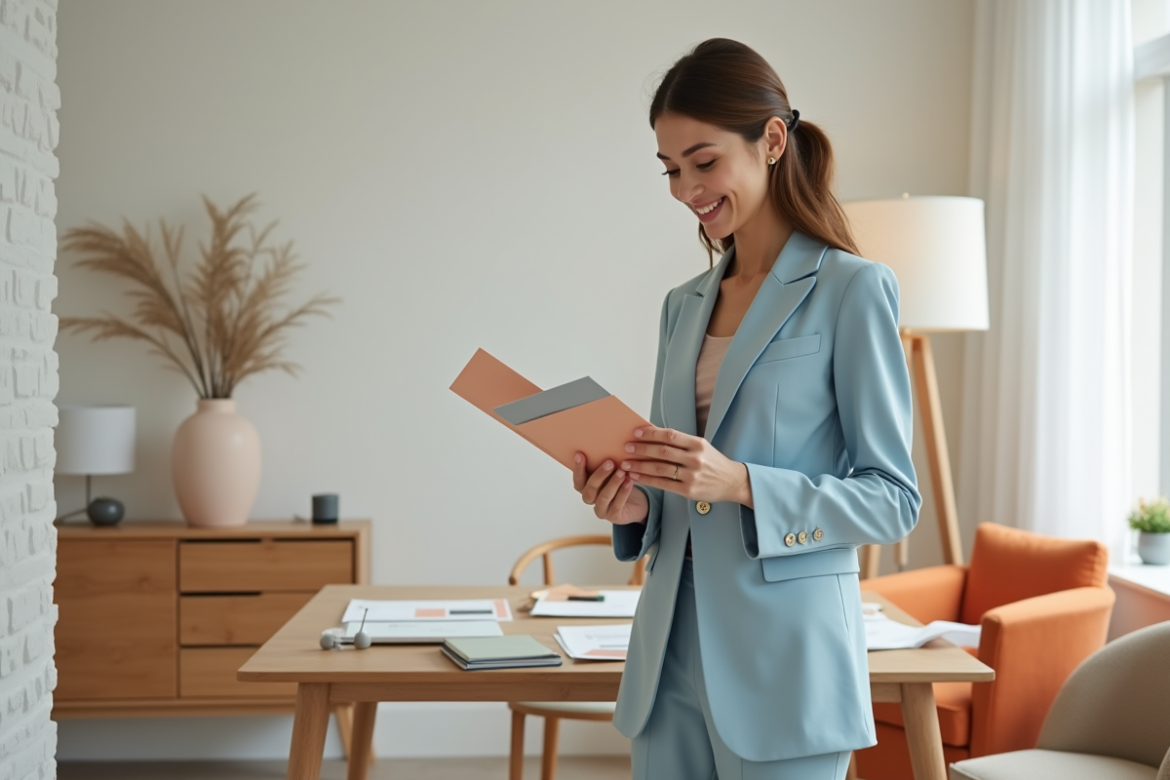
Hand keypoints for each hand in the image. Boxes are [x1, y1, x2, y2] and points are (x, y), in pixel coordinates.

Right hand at [573, 453, 648, 525]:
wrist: (636, 503)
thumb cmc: (620, 482)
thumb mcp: (612, 472)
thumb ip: (606, 464)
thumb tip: (606, 443)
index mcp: (585, 487)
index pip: (578, 479)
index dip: (578, 469)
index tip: (580, 454)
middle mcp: (590, 499)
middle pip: (589, 489)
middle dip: (599, 475)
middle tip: (610, 462)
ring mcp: (601, 509)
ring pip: (603, 497)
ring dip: (613, 483)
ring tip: (622, 472)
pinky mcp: (613, 516)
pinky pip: (617, 505)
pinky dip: (623, 493)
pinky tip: (629, 482)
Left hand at [620, 427, 751, 505]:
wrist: (732, 481)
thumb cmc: (713, 462)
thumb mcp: (701, 447)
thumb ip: (680, 442)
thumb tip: (653, 434)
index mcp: (698, 444)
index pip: (670, 435)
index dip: (652, 433)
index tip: (636, 432)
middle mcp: (695, 459)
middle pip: (662, 452)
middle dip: (641, 449)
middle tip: (626, 447)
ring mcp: (692, 475)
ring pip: (660, 469)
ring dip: (640, 465)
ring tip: (625, 464)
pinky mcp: (688, 490)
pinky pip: (663, 484)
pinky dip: (647, 479)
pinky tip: (636, 476)